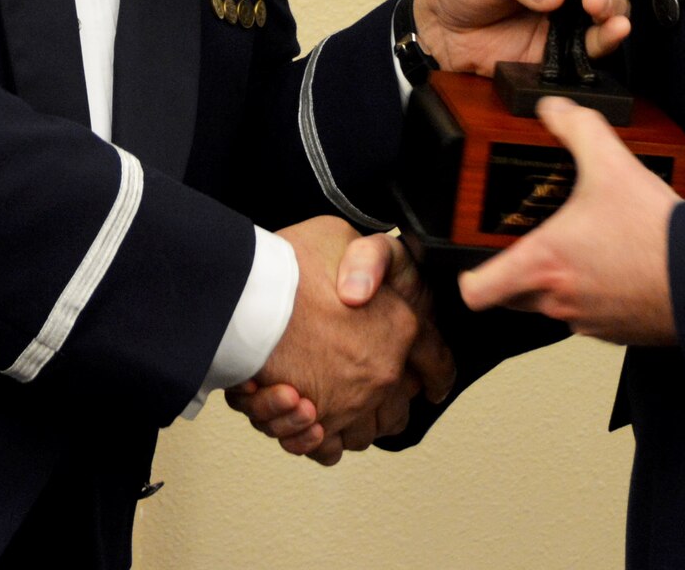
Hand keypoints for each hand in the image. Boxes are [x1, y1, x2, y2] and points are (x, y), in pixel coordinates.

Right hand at [228, 231, 454, 463]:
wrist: (246, 295)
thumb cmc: (290, 265)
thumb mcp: (340, 236)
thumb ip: (364, 259)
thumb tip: (363, 284)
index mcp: (400, 328)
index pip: (438, 361)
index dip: (437, 370)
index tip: (433, 380)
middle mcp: (381, 374)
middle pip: (398, 409)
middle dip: (386, 402)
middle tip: (362, 385)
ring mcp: (349, 402)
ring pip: (362, 433)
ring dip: (346, 421)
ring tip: (320, 399)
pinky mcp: (313, 422)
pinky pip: (326, 447)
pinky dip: (315, 439)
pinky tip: (304, 417)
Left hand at [458, 96, 679, 345]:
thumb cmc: (655, 234)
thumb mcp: (611, 164)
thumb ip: (578, 127)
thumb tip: (553, 109)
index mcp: (542, 264)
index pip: (477, 292)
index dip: (468, 276)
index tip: (474, 259)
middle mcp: (557, 301)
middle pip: (511, 299)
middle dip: (515, 273)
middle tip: (531, 241)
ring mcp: (588, 322)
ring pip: (553, 306)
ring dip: (559, 282)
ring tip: (582, 247)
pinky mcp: (618, 332)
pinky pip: (591, 315)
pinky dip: (595, 294)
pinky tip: (615, 264)